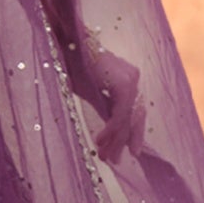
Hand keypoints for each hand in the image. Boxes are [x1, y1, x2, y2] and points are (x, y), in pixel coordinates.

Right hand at [77, 44, 143, 166]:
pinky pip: (119, 115)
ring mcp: (131, 81)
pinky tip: (99, 142)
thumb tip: (109, 130)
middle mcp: (134, 78)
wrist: (67, 43)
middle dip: (127, 140)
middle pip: (136, 116)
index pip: (135, 110)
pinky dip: (110, 131)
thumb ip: (103, 106)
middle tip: (121, 160)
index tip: (131, 150)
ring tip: (106, 157)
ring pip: (126, 119)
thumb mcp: (91, 91)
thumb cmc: (73, 63)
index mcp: (128, 78)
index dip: (134, 132)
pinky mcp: (124, 85)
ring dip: (115, 141)